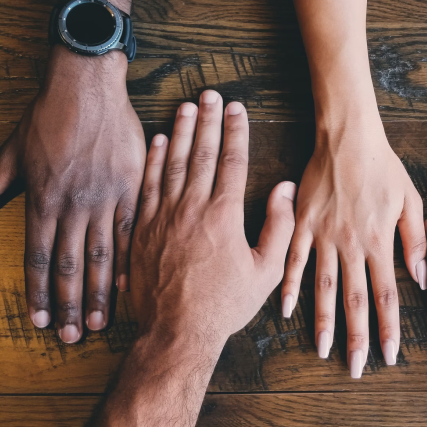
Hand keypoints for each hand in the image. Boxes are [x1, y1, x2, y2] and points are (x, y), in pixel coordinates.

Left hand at [0, 46, 145, 341]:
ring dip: (97, 292)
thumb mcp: (11, 151)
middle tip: (71, 337)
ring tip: (97, 322)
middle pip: (69, 265)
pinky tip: (128, 285)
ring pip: (102, 255)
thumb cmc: (47, 116)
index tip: (38, 321)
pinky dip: (129, 260)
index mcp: (42, 200)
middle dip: (67, 305)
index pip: (37, 258)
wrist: (87, 87)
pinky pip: (131, 231)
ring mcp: (105, 198)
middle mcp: (73, 206)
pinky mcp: (131, 188)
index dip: (37, 293)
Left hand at [130, 91, 296, 345]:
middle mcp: (192, 208)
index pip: (231, 161)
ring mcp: (163, 216)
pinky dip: (154, 160)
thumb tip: (284, 189)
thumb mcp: (265, 271)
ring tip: (186, 106)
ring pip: (173, 163)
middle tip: (210, 94)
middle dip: (208, 120)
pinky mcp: (142, 228)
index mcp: (224, 215)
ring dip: (181, 131)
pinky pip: (148, 185)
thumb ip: (279, 226)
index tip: (238, 108)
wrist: (176, 332)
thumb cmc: (224, 304)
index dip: (235, 131)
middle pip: (201, 153)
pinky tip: (159, 141)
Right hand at [281, 113, 426, 377]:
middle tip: (356, 367)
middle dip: (357, 337)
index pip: (386, 295)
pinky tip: (286, 309)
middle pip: (355, 299)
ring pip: (323, 287)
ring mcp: (324, 236)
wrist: (348, 137)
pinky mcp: (303, 224)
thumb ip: (415, 240)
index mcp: (379, 241)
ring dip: (323, 321)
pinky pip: (294, 260)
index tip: (389, 355)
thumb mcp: (410, 200)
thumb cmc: (383, 167)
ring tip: (322, 349)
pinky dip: (290, 286)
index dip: (389, 328)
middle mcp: (351, 245)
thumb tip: (422, 279)